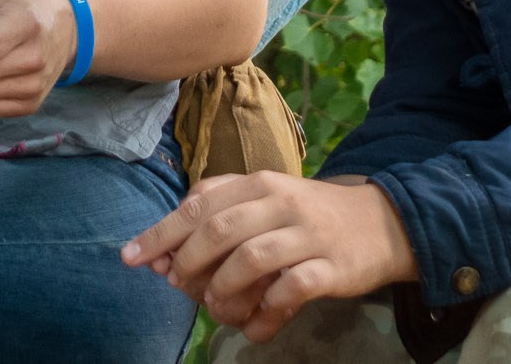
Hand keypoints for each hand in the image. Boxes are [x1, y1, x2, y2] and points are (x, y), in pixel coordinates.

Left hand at [120, 172, 416, 342]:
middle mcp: (280, 202)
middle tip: (177, 284)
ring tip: (216, 307)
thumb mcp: (262, 201)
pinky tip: (255, 326)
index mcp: (257, 183)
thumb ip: (217, 215)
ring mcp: (307, 234)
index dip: (161, 232)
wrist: (379, 223)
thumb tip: (165, 252)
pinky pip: (290, 291)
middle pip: (220, 228)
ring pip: (251, 259)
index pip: (198, 204)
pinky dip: (265, 313)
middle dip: (188, 261)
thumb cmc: (306, 216)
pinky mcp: (331, 267)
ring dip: (223, 289)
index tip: (130, 258)